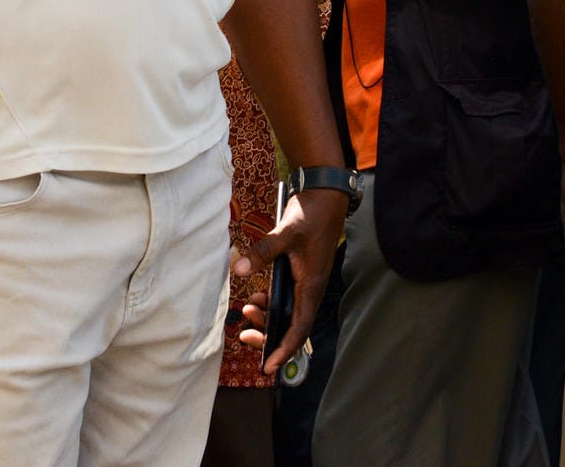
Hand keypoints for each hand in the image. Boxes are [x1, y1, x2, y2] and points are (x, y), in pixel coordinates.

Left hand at [231, 186, 344, 374]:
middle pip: (291, 326)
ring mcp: (306, 281)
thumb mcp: (286, 232)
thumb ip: (263, 251)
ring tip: (246, 310)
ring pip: (287, 312)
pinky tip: (256, 296)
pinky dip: (269, 302)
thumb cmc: (312, 215)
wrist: (326, 196)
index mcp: (311, 285)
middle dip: (269, 336)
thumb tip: (239, 268)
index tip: (268, 366)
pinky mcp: (300, 273)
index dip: (284, 349)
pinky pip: (285, 298)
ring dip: (267, 317)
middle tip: (245, 336)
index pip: (299, 328)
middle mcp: (310, 288)